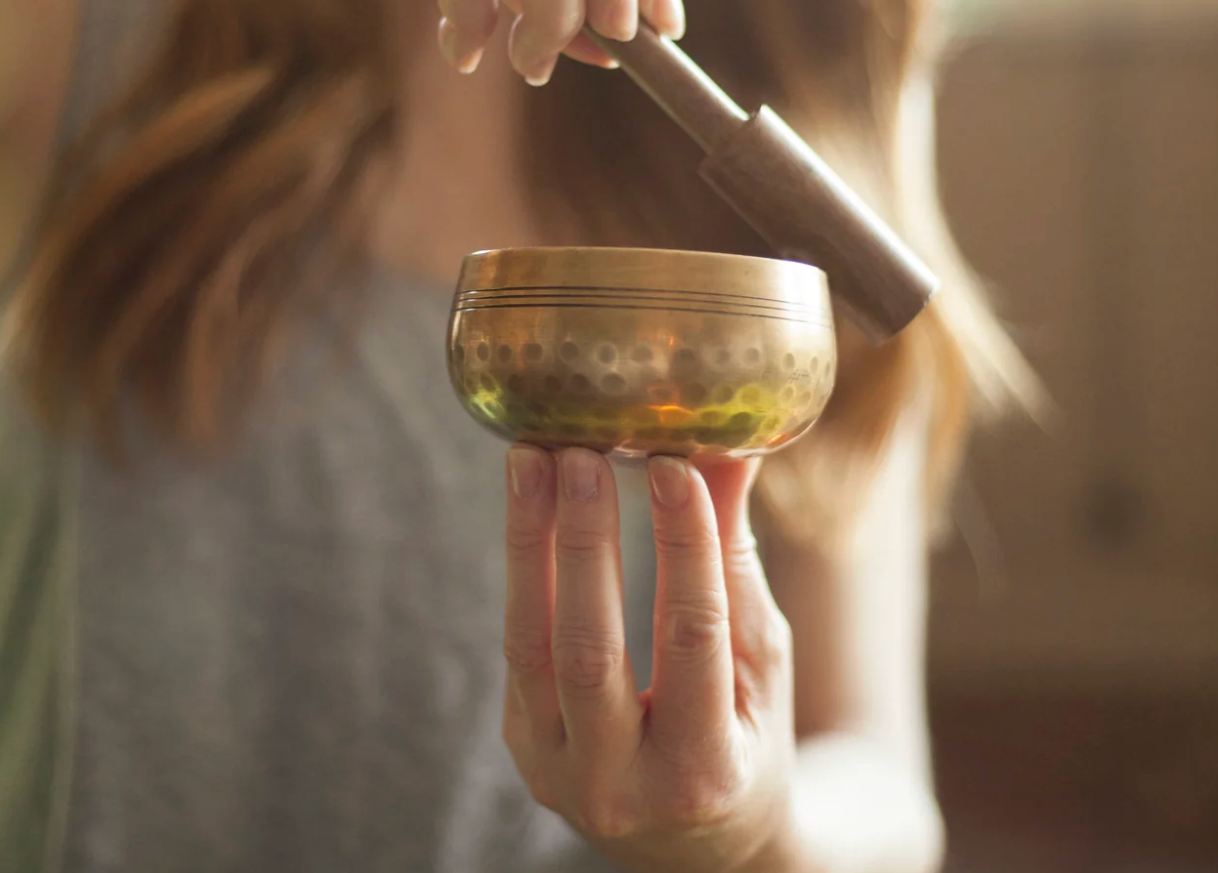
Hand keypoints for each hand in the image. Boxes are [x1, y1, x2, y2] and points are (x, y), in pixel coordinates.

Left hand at [503, 446, 801, 872]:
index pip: (692, 637)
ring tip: (533, 458)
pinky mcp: (523, 744)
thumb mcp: (761, 660)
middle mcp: (622, 785)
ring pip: (533, 643)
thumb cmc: (744, 738)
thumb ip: (734, 558)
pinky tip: (528, 501)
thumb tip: (726, 448)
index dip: (683, 545)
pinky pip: (520, 645)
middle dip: (585, 540)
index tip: (671, 464)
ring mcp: (558, 771)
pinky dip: (524, 567)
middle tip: (582, 453)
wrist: (696, 847)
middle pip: (591, 649)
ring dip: (529, 541)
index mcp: (705, 769)